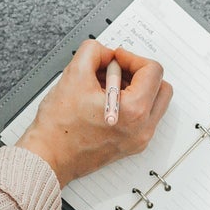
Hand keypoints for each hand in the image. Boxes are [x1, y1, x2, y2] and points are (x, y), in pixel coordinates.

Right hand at [16, 39, 172, 184]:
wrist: (48, 157)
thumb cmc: (58, 129)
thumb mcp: (73, 75)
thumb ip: (94, 52)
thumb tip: (105, 52)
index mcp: (134, 111)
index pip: (152, 71)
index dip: (131, 57)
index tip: (115, 58)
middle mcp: (142, 128)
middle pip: (161, 87)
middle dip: (139, 73)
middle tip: (116, 70)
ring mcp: (138, 139)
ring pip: (154, 103)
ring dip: (136, 88)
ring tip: (106, 87)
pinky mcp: (130, 145)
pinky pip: (142, 118)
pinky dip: (130, 104)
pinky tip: (104, 101)